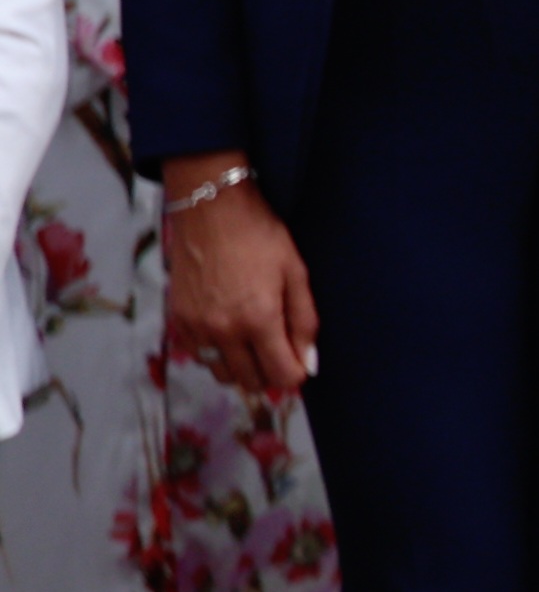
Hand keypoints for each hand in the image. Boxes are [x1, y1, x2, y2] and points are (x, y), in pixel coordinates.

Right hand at [156, 160, 316, 399]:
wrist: (210, 209)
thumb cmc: (261, 237)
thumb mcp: (296, 274)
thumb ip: (305, 323)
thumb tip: (308, 364)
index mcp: (258, 320)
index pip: (281, 376)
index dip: (295, 374)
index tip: (299, 361)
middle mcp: (223, 331)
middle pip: (251, 382)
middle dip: (269, 374)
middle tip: (278, 352)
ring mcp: (195, 327)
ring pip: (221, 373)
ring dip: (241, 367)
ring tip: (252, 342)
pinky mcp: (177, 318)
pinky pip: (198, 355)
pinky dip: (215, 353)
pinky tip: (227, 331)